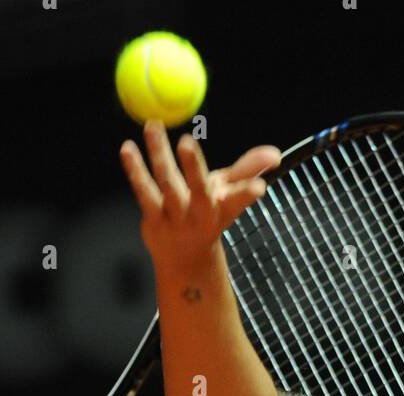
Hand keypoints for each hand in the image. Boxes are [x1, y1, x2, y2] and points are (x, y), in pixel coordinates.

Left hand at [119, 119, 280, 275]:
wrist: (184, 261)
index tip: (259, 188)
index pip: (238, 200)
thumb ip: (247, 171)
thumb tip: (276, 153)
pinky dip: (135, 170)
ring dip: (159, 155)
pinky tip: (127, 149)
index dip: (248, 193)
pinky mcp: (153, 220)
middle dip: (194, 167)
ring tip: (153, 126)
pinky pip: (143, 191)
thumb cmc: (208, 218)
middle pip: (197, 188)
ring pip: (166, 183)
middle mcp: (199, 215)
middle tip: (186, 142)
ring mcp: (175, 218)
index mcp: (221, 208)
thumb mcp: (229, 196)